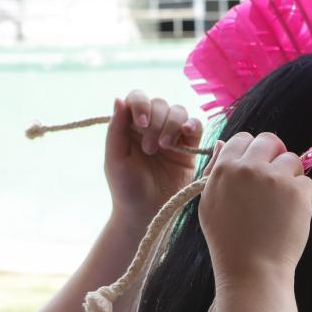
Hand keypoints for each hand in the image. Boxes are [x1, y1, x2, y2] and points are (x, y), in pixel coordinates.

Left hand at [105, 91, 202, 230]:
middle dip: (155, 123)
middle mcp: (152, 126)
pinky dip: (192, 124)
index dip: (141, 104)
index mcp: (131, 126)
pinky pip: (196, 125)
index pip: (137, 98)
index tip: (140, 123)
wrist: (147, 213)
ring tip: (164, 148)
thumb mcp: (115, 158)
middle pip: (160, 104)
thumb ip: (116, 129)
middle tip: (150, 149)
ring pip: (178, 112)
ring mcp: (172, 135)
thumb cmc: (127, 188)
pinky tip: (187, 133)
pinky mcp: (190, 147)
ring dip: (171, 126)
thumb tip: (119, 98)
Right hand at [199, 132, 311, 284]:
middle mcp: (249, 168)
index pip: (243, 137)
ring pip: (292, 160)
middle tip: (273, 180)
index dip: (252, 150)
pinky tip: (289, 215)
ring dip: (290, 176)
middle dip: (274, 155)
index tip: (256, 166)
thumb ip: (216, 170)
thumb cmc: (228, 240)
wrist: (252, 269)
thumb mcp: (209, 203)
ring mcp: (275, 178)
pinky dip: (302, 197)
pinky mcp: (298, 192)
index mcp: (225, 168)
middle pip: (270, 141)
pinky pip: (307, 182)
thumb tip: (222, 142)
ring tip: (280, 203)